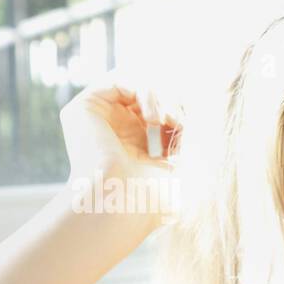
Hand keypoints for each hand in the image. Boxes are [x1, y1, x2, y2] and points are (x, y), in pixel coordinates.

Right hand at [59, 77, 183, 227]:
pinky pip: (119, 79)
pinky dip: (143, 92)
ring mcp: (97, 118)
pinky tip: (153, 117)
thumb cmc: (152, 197)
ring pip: (136, 86)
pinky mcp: (83, 107)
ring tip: (166, 121)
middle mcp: (113, 130)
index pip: (160, 114)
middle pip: (149, 97)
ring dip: (160, 99)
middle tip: (179, 123)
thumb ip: (186, 139)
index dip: (179, 115)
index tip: (188, 131)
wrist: (121, 204)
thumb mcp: (180, 165)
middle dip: (171, 104)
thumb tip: (200, 116)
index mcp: (133, 146)